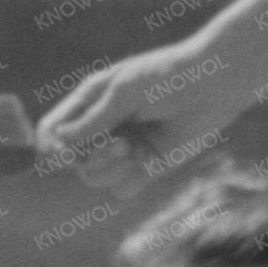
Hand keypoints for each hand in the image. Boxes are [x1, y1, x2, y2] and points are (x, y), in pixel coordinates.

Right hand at [36, 38, 248, 192]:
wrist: (216, 86)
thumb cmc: (169, 77)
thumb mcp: (125, 92)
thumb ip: (92, 119)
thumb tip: (58, 140)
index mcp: (90, 101)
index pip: (52, 130)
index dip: (51, 147)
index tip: (65, 155)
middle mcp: (102, 127)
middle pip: (71, 160)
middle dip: (91, 158)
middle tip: (120, 145)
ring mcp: (122, 149)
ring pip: (94, 177)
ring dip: (109, 170)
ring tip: (133, 151)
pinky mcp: (144, 167)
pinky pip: (121, 188)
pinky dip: (129, 180)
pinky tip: (147, 160)